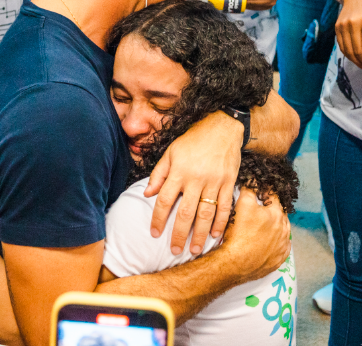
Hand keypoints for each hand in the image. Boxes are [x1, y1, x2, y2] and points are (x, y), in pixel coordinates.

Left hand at [145, 112, 242, 254]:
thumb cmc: (193, 140)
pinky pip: (225, 207)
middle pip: (185, 212)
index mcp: (179, 171)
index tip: (154, 233)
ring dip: (199, 234)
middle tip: (174, 250)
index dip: (158, 218)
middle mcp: (196, 178)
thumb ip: (159, 174)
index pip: (164, 199)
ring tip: (193, 250)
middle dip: (178, 234)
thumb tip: (147, 194)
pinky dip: (221, 223)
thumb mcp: (171, 152)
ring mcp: (214, 181)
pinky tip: (216, 236)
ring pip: (206, 214)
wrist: (222, 127)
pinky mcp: (229, 182)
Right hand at [223, 188, 290, 282]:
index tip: (259, 190)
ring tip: (260, 225)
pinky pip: (280, 247)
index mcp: (277, 214)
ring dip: (273, 225)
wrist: (234, 263)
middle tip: (258, 207)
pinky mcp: (278, 260)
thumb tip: (253, 180)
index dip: (265, 191)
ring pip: (281, 230)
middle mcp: (284, 230)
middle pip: (279, 213)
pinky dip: (274, 242)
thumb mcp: (242, 204)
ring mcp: (283, 246)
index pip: (274, 196)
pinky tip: (264, 240)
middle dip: (270, 208)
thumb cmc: (238, 233)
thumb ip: (250, 189)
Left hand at [245, 0, 286, 10]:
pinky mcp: (266, 7)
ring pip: (253, 6)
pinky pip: (255, 8)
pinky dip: (248, 5)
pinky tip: (241, 2)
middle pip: (253, 2)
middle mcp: (271, 0)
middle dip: (242, 0)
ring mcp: (269, 5)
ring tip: (234, 0)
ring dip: (244, 4)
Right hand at [336, 0, 361, 67]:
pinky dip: (347, 52)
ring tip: (360, 64)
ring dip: (353, 59)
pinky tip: (354, 56)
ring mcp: (340, 26)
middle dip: (359, 62)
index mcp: (358, 22)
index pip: (360, 49)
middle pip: (352, 51)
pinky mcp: (337, 27)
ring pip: (345, 49)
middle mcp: (347, 25)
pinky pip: (341, 44)